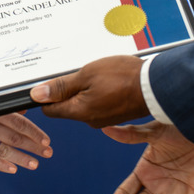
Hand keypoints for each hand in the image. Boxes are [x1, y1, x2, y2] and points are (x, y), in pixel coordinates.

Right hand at [0, 110, 52, 173]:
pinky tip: (13, 169)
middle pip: (14, 139)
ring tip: (35, 164)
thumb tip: (26, 108)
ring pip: (2, 151)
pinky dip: (0, 165)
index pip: (18, 123)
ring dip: (21, 159)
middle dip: (33, 147)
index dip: (34, 133)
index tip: (46, 141)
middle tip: (48, 153)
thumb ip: (3, 105)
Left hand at [29, 55, 147, 127]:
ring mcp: (104, 119)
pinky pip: (99, 103)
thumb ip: (61, 86)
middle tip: (84, 72)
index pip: (50, 110)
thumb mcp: (86, 75)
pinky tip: (111, 81)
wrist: (156, 85)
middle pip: (68, 105)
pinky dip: (101, 91)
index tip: (55, 82)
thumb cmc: (124, 78)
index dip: (48, 94)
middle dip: (71, 88)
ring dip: (87, 88)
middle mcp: (90, 120)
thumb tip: (37, 94)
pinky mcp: (115, 115)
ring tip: (101, 75)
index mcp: (79, 112)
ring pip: (85, 102)